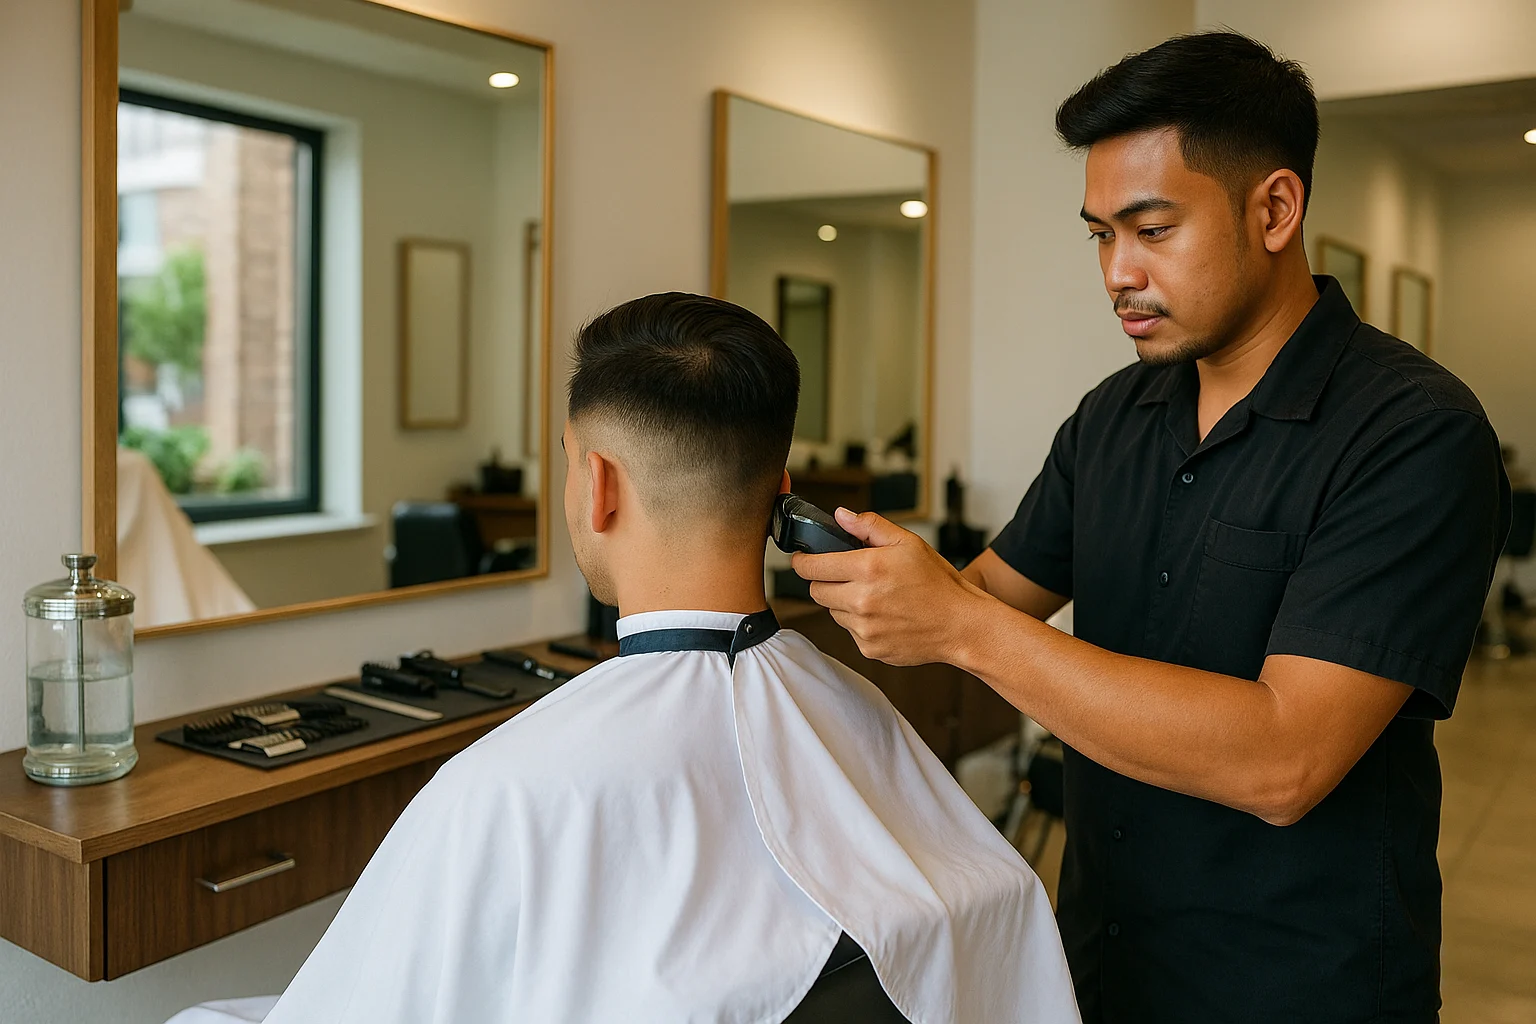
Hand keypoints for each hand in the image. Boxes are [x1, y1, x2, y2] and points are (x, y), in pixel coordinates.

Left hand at [791, 508, 987, 665]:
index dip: (802, 561)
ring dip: (843, 602)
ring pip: (833, 611)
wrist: (961, 625)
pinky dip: (860, 623)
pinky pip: (851, 631)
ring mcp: (863, 628)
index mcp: (868, 569)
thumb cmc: (938, 583)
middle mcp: (861, 600)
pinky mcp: (869, 648)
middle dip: (826, 580)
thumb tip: (841, 515)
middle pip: (816, 590)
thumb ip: (869, 526)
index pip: (811, 567)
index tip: (802, 559)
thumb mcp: (908, 543)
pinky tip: (885, 615)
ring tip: (875, 595)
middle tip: (848, 575)